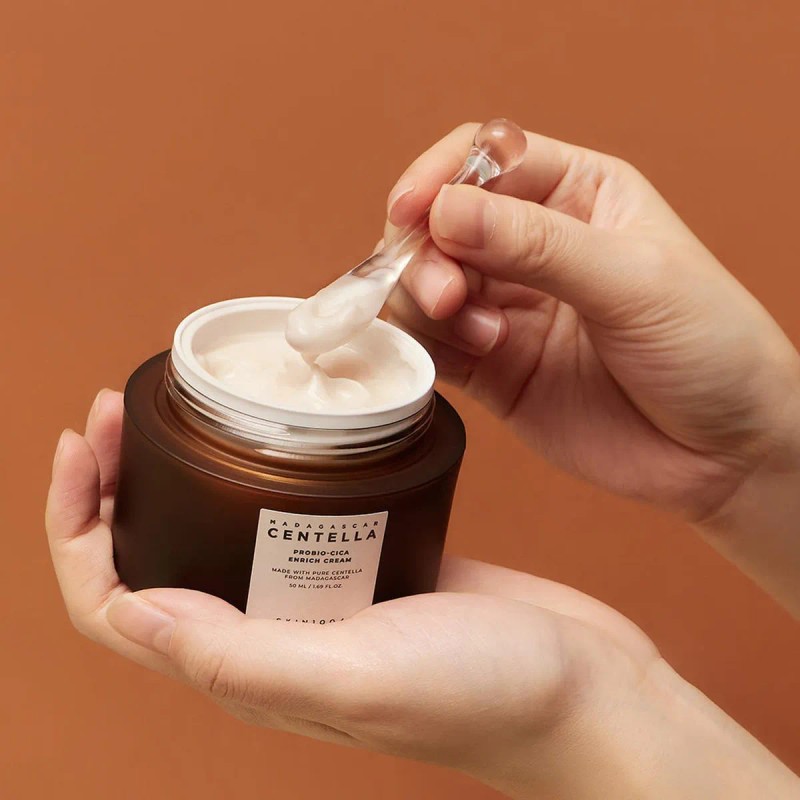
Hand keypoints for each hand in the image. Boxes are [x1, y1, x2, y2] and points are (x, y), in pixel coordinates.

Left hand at [45, 392, 798, 798]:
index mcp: (251, 666)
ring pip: (219, 531)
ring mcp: (323, 597)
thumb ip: (242, 657)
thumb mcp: (360, 676)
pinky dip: (266, 472)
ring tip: (191, 407)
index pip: (116, 604)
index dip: (78, 528)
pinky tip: (282, 431)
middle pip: (157, 557)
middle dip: (120, 486)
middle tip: (125, 408)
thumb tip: (132, 613)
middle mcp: (273, 633)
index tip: (85, 443)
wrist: (585, 686)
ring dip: (187, 474)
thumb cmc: (489, 692)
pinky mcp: (373, 563)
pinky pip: (293, 517)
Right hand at [384, 123, 799, 612]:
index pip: (486, 160)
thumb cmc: (710, 348)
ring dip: (425, 302)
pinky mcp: (492, 367)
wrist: (724, 454)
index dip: (440, 178)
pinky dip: (426, 346)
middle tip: (444, 295)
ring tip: (475, 334)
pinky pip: (433, 345)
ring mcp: (509, 307)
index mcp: (577, 196)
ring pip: (426, 284)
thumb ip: (538, 245)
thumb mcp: (634, 281)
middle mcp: (533, 247)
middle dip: (427, 253)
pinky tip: (469, 356)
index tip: (411, 212)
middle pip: (441, 224)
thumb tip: (446, 211)